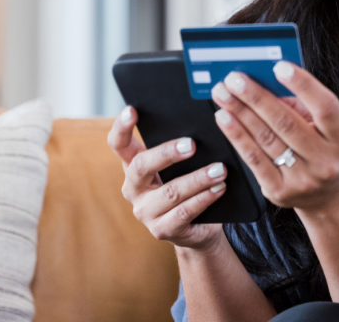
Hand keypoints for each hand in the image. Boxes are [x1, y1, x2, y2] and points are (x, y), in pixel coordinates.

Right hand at [107, 106, 226, 249]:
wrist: (199, 226)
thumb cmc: (189, 183)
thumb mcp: (182, 164)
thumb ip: (181, 146)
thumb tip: (201, 122)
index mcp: (133, 165)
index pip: (119, 144)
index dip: (122, 127)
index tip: (132, 109)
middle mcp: (133, 188)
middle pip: (141, 166)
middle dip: (167, 153)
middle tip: (192, 144)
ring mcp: (145, 212)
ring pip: (169, 192)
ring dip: (198, 179)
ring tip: (220, 169)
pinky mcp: (162, 230)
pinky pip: (184, 212)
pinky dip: (204, 198)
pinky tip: (219, 188)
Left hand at [211, 62, 338, 211]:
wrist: (328, 196)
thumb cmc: (323, 149)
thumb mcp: (324, 127)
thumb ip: (301, 105)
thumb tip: (266, 82)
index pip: (326, 107)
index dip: (303, 85)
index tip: (279, 66)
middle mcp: (325, 161)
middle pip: (286, 123)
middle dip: (256, 97)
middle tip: (235, 79)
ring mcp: (302, 179)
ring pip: (265, 140)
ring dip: (240, 113)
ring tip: (223, 94)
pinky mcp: (280, 192)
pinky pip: (253, 159)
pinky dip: (236, 135)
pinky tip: (225, 118)